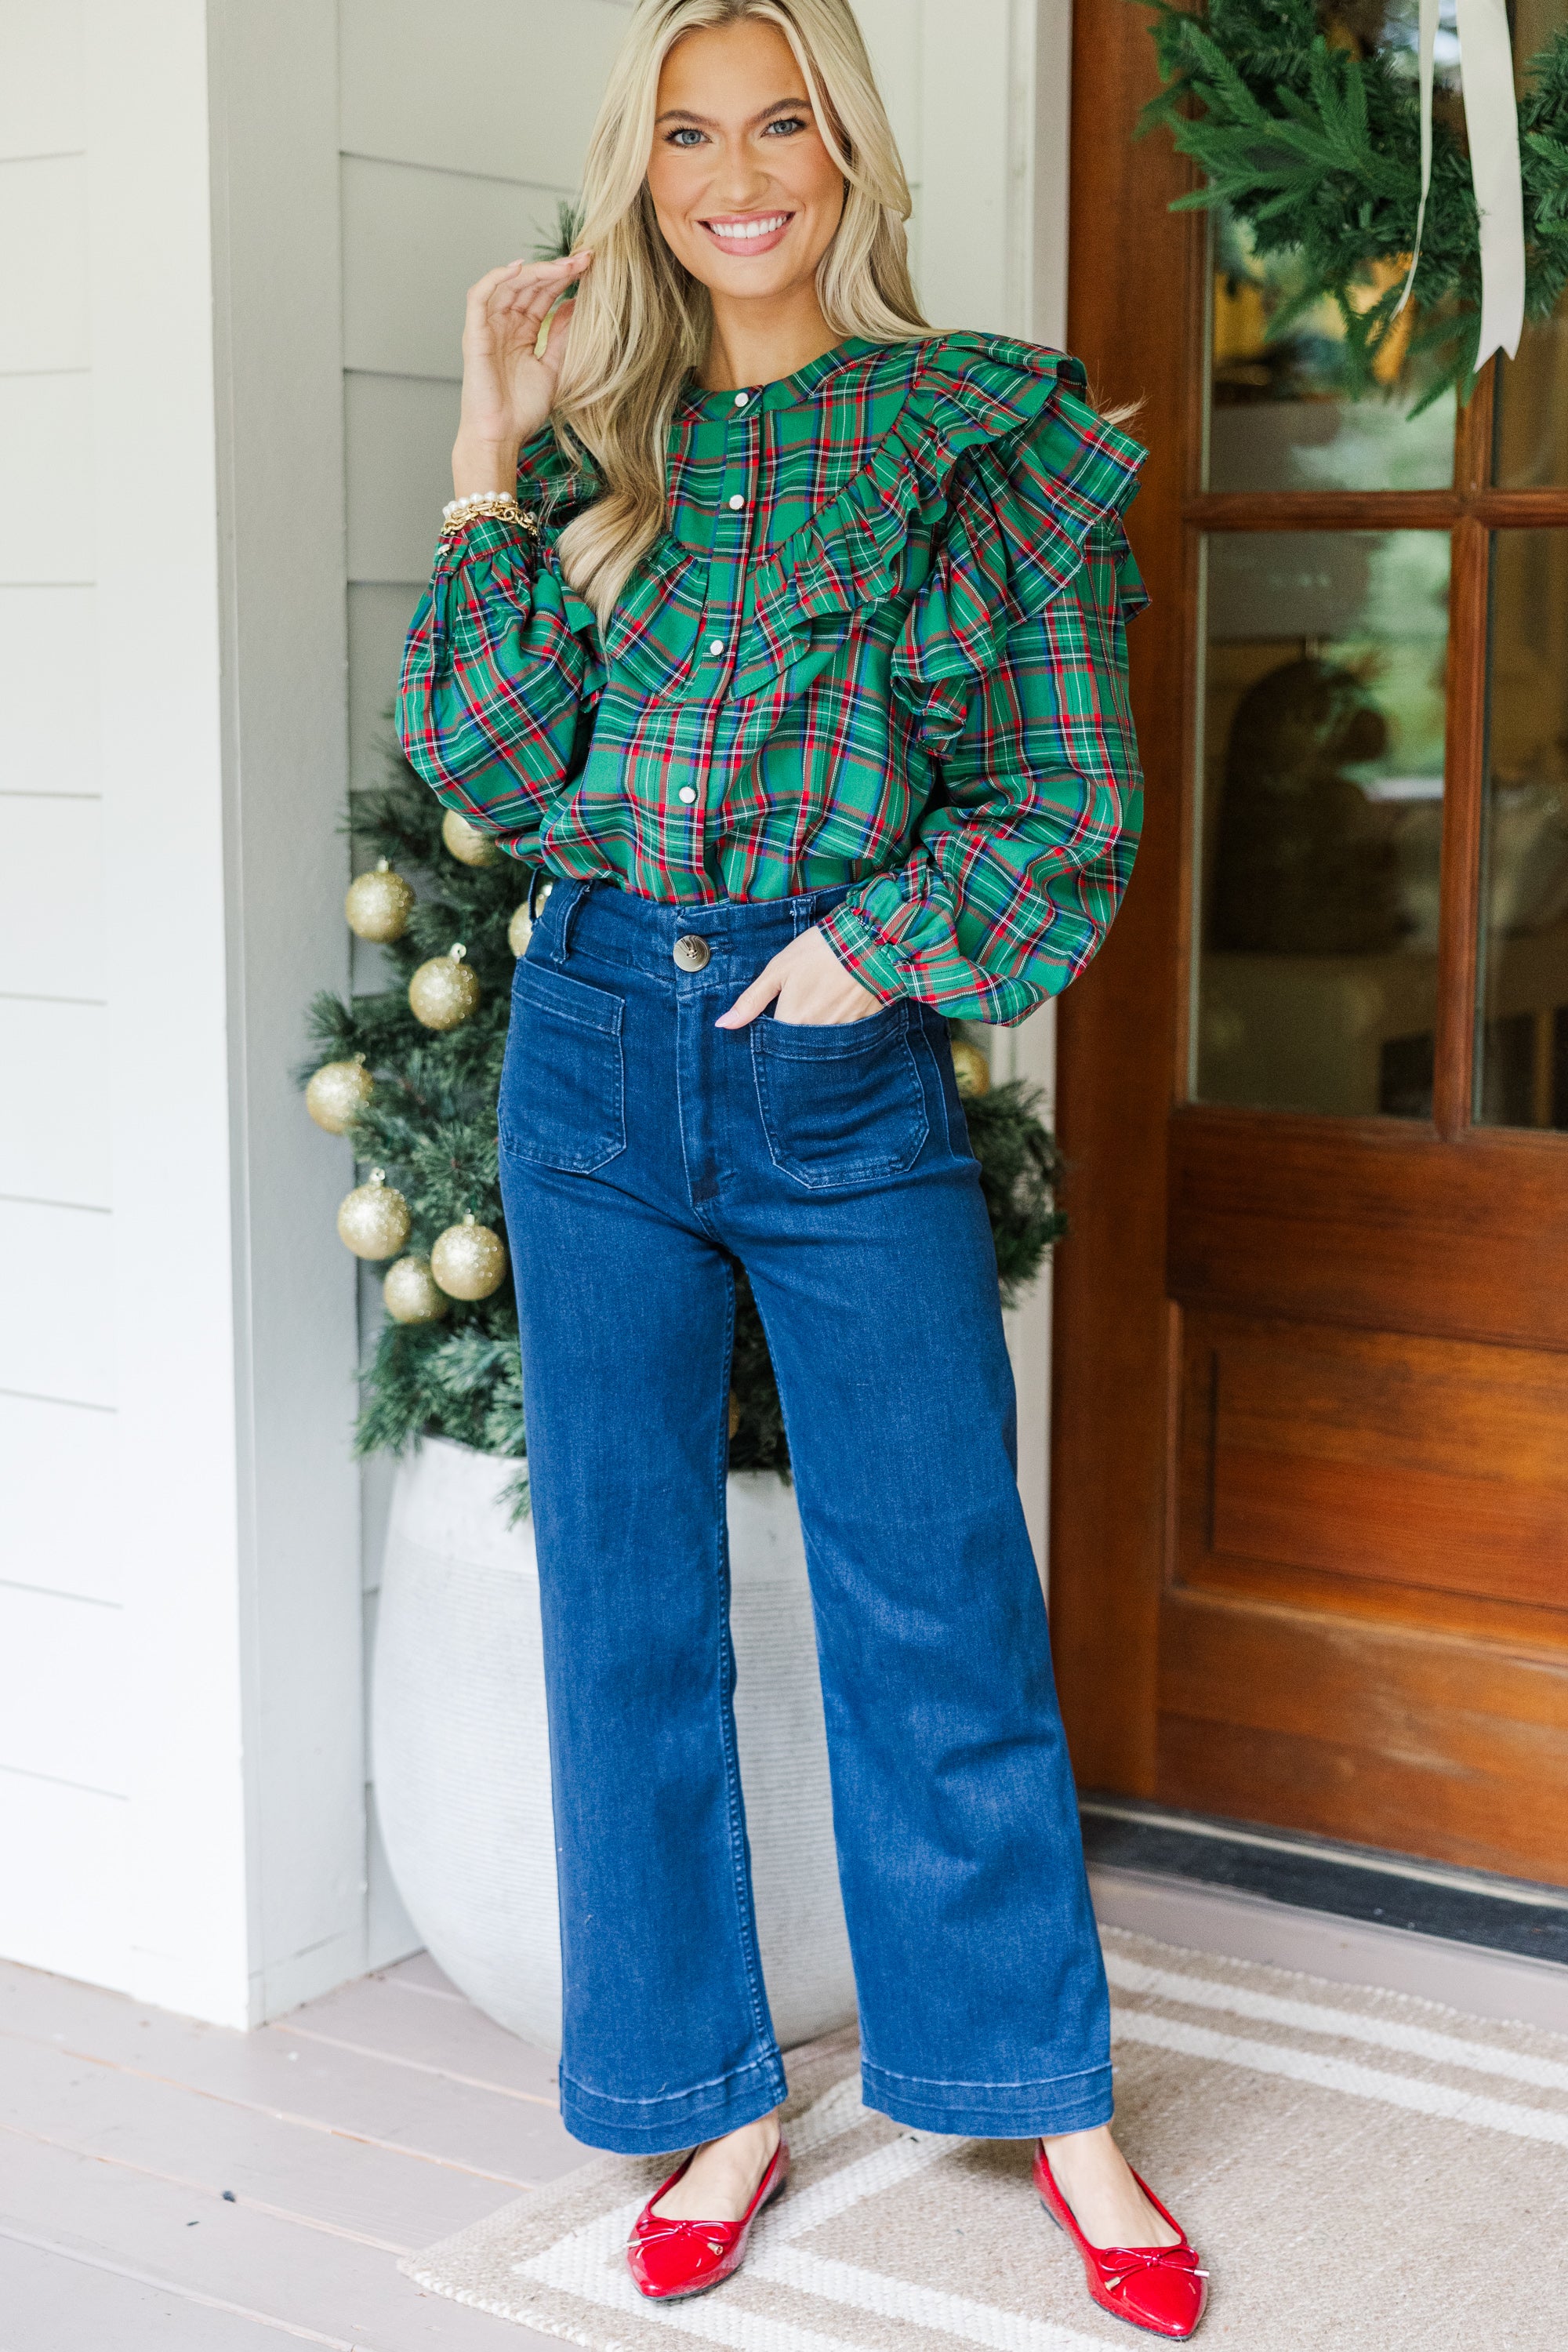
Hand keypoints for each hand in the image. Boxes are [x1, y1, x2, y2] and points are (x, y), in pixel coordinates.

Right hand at [451, 251, 591, 495]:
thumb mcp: (553, 367)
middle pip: (529, 284)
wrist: (500, 436)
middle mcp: (504, 324)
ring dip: (536, 271)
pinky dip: (496, 278)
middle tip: (584, 259)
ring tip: (564, 264)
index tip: (591, 266)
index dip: (565, 278)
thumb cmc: (522, 410)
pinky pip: (480, 297)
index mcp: (521, 331)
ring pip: (509, 284)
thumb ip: (561, 336)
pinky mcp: (474, 333)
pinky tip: (519, 267)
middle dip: (556, 269)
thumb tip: (577, 305)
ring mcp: (488, 326)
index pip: (543, 294)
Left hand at [715, 926, 882, 1028]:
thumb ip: (751, 1001)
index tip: (774, 1015)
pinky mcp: (862, 1026)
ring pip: (821, 1041)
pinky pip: (844, 1035)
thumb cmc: (819, 952)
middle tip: (801, 1004)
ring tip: (821, 1000)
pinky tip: (839, 1003)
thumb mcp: (778, 970)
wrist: (870, 941)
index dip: (771, 1030)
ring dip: (817, 1028)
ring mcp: (842, 1033)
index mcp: (792, 1021)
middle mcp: (816, 1035)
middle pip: (798, 1045)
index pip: (773, 1042)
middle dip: (794, 1033)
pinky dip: (839, 1023)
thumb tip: (723, 1025)